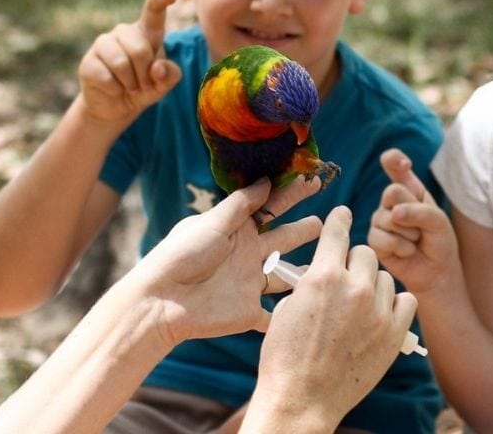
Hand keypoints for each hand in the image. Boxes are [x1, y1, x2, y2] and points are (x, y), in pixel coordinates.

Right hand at [77, 0, 182, 126]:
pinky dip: (115, 90)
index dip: (161, 0)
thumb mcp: (163, 84)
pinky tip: (113, 89)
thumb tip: (157, 68)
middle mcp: (123, 32)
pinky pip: (107, 78)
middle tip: (144, 86)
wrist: (115, 106)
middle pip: (140, 49)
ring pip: (121, 63)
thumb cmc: (143, 88)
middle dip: (145, 74)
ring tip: (130, 88)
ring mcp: (103, 44)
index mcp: (145, 32)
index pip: (153, 11)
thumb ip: (170, 75)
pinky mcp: (88, 62)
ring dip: (130, 83)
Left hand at [135, 175, 322, 343]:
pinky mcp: (250, 311)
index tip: (312, 179)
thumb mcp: (212, 223)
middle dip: (304, 229)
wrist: (163, 301)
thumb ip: (241, 204)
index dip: (292, 193)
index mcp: (237, 229)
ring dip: (304, 270)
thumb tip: (266, 179)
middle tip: (329, 220)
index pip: (271, 207)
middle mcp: (247, 254)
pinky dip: (289, 314)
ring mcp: (250, 283)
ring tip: (329, 261)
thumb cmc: (181, 255)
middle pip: (283, 238)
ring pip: (285, 275)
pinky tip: (311, 312)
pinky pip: (275, 314)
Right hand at [245, 206, 418, 429]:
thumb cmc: (284, 356)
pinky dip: (394, 303)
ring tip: (360, 301)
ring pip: (386, 276)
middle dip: (354, 261)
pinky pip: (405, 300)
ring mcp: (377, 311)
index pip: (338, 232)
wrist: (301, 398)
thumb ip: (309, 284)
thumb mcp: (287, 309)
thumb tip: (320, 273)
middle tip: (346, 276)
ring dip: (374, 283)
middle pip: (366, 253)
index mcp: (322, 276)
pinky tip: (381, 312)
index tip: (344, 213)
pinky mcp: (394, 333)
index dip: (340, 220)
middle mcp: (353, 288)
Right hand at [367, 148, 460, 294]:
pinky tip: (406, 252)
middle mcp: (390, 202)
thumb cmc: (439, 242)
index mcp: (409, 189)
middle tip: (422, 228)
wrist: (437, 271)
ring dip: (410, 234)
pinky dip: (401, 247)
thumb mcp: (439, 221)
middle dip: (413, 212)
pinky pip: (382, 238)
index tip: (403, 163)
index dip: (394, 160)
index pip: (395, 165)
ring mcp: (379, 220)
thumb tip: (394, 214)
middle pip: (392, 192)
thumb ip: (420, 211)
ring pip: (388, 218)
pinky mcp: (373, 240)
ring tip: (415, 242)